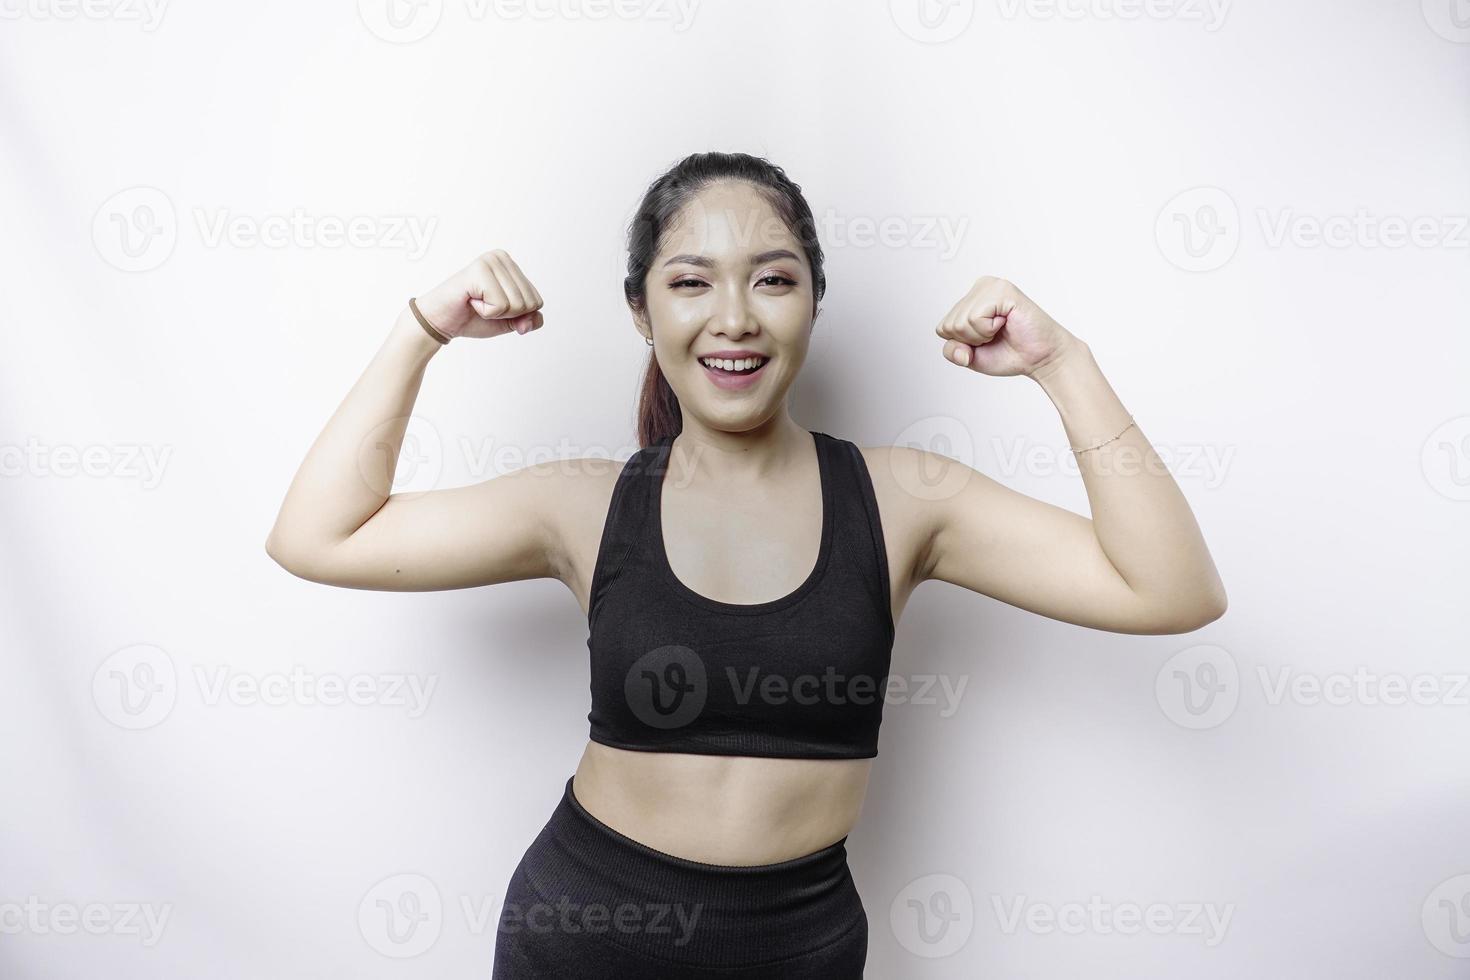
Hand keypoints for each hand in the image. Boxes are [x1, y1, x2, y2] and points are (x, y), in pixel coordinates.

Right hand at [414, 250, 544, 340]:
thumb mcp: (509, 321)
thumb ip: (529, 320)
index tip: (493, 306)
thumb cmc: (472, 317)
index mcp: (511, 265)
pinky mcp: (479, 271)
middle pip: (529, 303)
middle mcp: (502, 257)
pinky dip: (485, 312)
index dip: (517, 315)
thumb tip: (530, 321)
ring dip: (494, 313)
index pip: (537, 302)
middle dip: (507, 314)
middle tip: (483, 305)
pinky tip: (471, 300)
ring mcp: (490, 261)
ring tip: (476, 301)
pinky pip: (500, 305)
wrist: (441, 321)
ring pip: (516, 305)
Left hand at [935, 276, 1079, 378]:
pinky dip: (989, 330)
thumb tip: (959, 349)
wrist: (1040, 358)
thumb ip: (953, 351)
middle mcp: (979, 288)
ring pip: (960, 322)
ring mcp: (990, 286)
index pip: (943, 328)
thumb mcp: (970, 357)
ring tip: (1001, 329)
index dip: (962, 345)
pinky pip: (975, 318)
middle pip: (949, 326)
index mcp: (970, 299)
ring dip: (981, 336)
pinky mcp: (1002, 290)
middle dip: (971, 341)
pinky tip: (1005, 323)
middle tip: (996, 336)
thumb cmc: (1009, 353)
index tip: (986, 341)